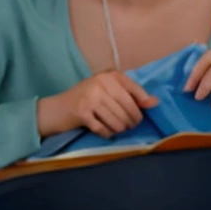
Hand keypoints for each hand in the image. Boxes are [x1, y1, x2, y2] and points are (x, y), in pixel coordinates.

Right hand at [37, 72, 158, 139]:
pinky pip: (104, 128)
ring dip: (121, 129)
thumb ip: (129, 95)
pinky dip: (107, 133)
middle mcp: (100, 83)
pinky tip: (106, 132)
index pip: (133, 88)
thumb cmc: (85, 101)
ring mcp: (90, 97)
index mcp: (108, 76)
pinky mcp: (81, 112)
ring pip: (117, 120)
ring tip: (118, 129)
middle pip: (127, 107)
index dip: (143, 101)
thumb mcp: (106, 92)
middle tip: (130, 126)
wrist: (55, 110)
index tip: (147, 110)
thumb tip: (155, 102)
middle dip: (132, 120)